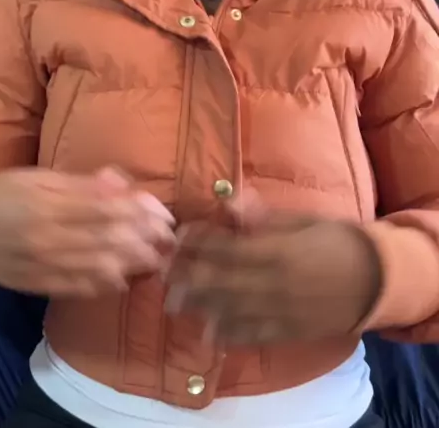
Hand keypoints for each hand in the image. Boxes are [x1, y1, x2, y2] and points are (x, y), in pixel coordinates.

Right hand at [0, 167, 174, 296]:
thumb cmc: (2, 194)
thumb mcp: (38, 177)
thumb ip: (81, 183)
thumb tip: (120, 182)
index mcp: (48, 203)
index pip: (104, 209)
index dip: (138, 212)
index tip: (163, 213)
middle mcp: (47, 237)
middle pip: (106, 240)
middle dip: (143, 239)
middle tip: (169, 239)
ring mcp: (42, 265)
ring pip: (95, 268)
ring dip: (130, 264)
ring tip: (156, 258)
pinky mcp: (36, 286)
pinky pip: (75, 289)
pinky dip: (101, 286)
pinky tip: (122, 279)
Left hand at [166, 211, 381, 344]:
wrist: (373, 278)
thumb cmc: (334, 239)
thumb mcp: (302, 219)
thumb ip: (264, 217)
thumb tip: (229, 200)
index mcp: (277, 251)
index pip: (226, 248)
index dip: (199, 242)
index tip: (178, 235)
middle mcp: (272, 284)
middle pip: (220, 282)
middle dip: (187, 276)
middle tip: (162, 270)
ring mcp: (279, 311)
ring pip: (230, 310)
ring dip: (200, 305)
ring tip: (173, 301)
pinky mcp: (288, 331)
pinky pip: (253, 336)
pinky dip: (229, 335)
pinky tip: (209, 332)